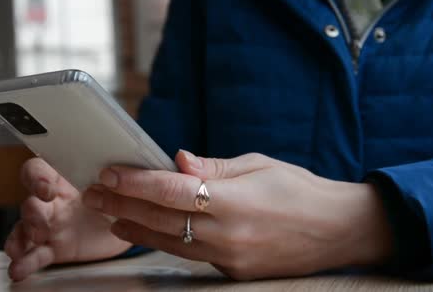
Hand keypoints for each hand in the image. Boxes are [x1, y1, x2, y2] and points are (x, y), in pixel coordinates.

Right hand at [4, 158, 130, 280]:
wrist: (124, 222)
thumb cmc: (114, 194)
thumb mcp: (115, 185)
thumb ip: (109, 182)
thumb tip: (112, 179)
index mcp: (63, 177)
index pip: (38, 170)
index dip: (37, 178)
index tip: (47, 191)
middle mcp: (50, 200)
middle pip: (30, 202)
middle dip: (31, 215)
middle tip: (40, 229)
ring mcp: (49, 224)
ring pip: (26, 228)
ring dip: (21, 238)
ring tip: (19, 251)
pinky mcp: (53, 247)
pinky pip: (34, 254)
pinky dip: (25, 262)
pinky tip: (18, 269)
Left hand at [82, 151, 392, 279]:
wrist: (338, 230)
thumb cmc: (301, 190)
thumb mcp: (260, 165)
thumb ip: (214, 167)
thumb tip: (176, 159)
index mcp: (233, 200)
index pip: (169, 190)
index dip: (134, 181)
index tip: (107, 173)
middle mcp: (226, 234)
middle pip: (159, 220)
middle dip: (122, 205)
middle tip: (94, 193)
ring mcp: (229, 258)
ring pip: (169, 243)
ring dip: (136, 228)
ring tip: (111, 216)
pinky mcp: (234, 272)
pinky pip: (192, 255)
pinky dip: (167, 242)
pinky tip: (152, 232)